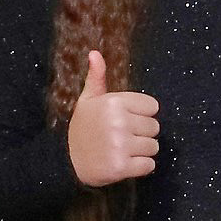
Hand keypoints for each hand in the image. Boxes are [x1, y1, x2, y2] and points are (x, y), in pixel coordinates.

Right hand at [66, 49, 158, 188]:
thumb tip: (95, 53)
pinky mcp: (121, 166)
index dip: (141, 115)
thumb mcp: (87, 100)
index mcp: (114, 102)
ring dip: (142, 152)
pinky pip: (149, 165)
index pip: (152, 107)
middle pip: (155, 128)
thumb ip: (97, 78)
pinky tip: (124, 163)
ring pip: (153, 147)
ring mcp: (120, 145)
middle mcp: (118, 121)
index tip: (126, 120)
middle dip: (142, 134)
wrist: (66, 161)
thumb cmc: (82, 128)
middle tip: (122, 138)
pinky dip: (140, 167)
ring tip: (122, 150)